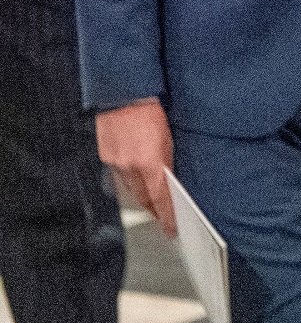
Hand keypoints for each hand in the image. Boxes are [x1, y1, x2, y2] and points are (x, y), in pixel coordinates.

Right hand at [96, 99, 177, 236]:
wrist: (124, 94)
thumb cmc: (151, 110)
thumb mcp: (169, 136)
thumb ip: (168, 160)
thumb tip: (170, 179)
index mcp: (150, 161)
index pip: (160, 198)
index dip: (167, 215)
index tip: (172, 227)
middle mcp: (130, 166)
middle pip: (143, 198)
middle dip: (154, 209)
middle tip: (164, 217)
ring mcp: (115, 163)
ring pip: (130, 189)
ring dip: (142, 195)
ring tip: (152, 201)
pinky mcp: (105, 157)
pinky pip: (119, 176)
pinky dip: (129, 180)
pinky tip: (135, 180)